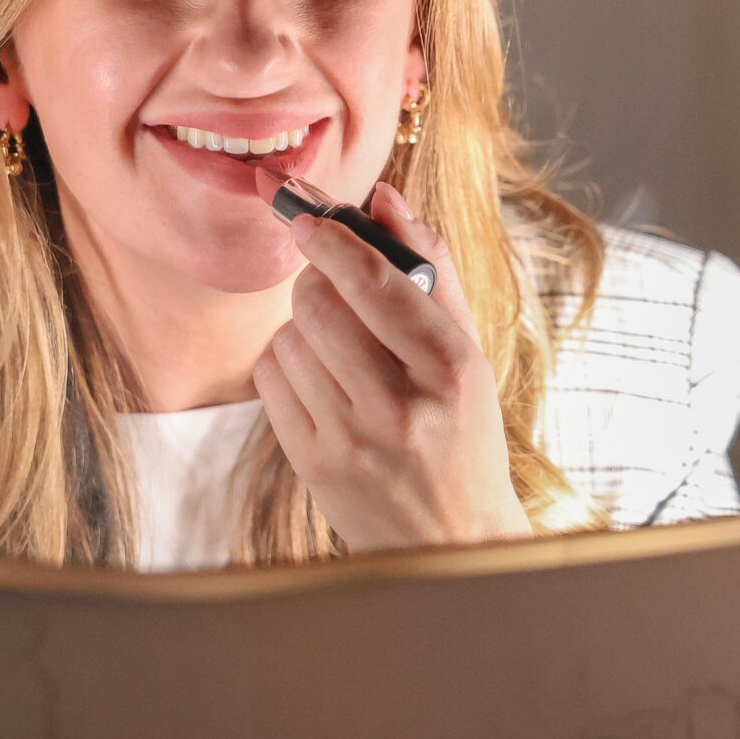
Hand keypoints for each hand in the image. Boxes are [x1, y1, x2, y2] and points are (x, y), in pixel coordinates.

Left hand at [249, 181, 530, 552]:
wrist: (451, 542)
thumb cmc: (463, 433)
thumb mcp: (469, 352)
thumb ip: (431, 268)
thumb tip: (383, 196)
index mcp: (451, 369)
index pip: (377, 284)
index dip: (334, 240)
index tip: (308, 216)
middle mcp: (401, 406)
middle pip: (319, 305)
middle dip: (315, 280)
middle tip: (331, 284)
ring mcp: (352, 441)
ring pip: (289, 339)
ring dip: (302, 326)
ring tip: (336, 346)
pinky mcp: (313, 465)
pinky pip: (271, 379)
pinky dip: (285, 362)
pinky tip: (317, 378)